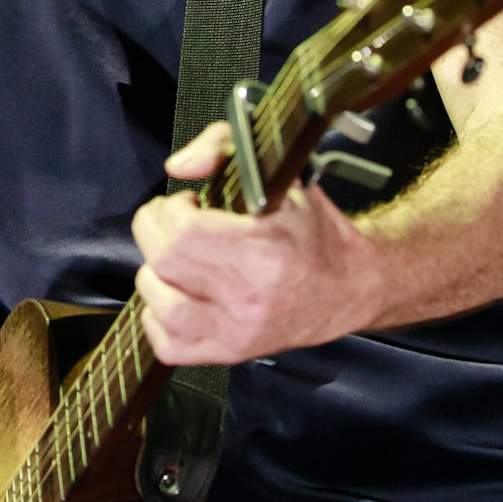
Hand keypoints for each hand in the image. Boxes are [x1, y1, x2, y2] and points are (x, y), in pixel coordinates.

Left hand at [131, 122, 381, 363]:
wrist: (350, 286)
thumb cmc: (314, 231)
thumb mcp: (282, 174)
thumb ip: (224, 148)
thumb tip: (178, 166)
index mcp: (266, 252)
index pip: (185, 232)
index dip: (173, 209)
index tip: (187, 202)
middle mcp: (251, 298)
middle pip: (166, 263)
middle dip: (153, 231)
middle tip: (170, 221)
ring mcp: (240, 332)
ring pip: (163, 307)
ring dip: (151, 274)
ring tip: (169, 257)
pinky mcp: (233, 353)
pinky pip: (171, 346)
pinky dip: (156, 319)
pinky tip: (172, 293)